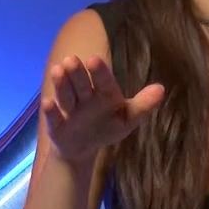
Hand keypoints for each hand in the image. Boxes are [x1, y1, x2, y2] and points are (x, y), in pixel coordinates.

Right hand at [41, 54, 165, 163]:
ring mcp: (70, 110)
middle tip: (70, 60)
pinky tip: (47, 103)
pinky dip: (51, 111)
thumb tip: (161, 89)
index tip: (94, 60)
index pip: (103, 82)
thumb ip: (143, 105)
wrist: (82, 148)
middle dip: (77, 74)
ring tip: (57, 70)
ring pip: (66, 96)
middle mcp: (85, 97)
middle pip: (81, 85)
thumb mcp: (128, 118)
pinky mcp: (57, 125)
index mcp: (104, 93)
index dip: (99, 72)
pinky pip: (53, 118)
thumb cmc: (106, 127)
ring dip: (61, 84)